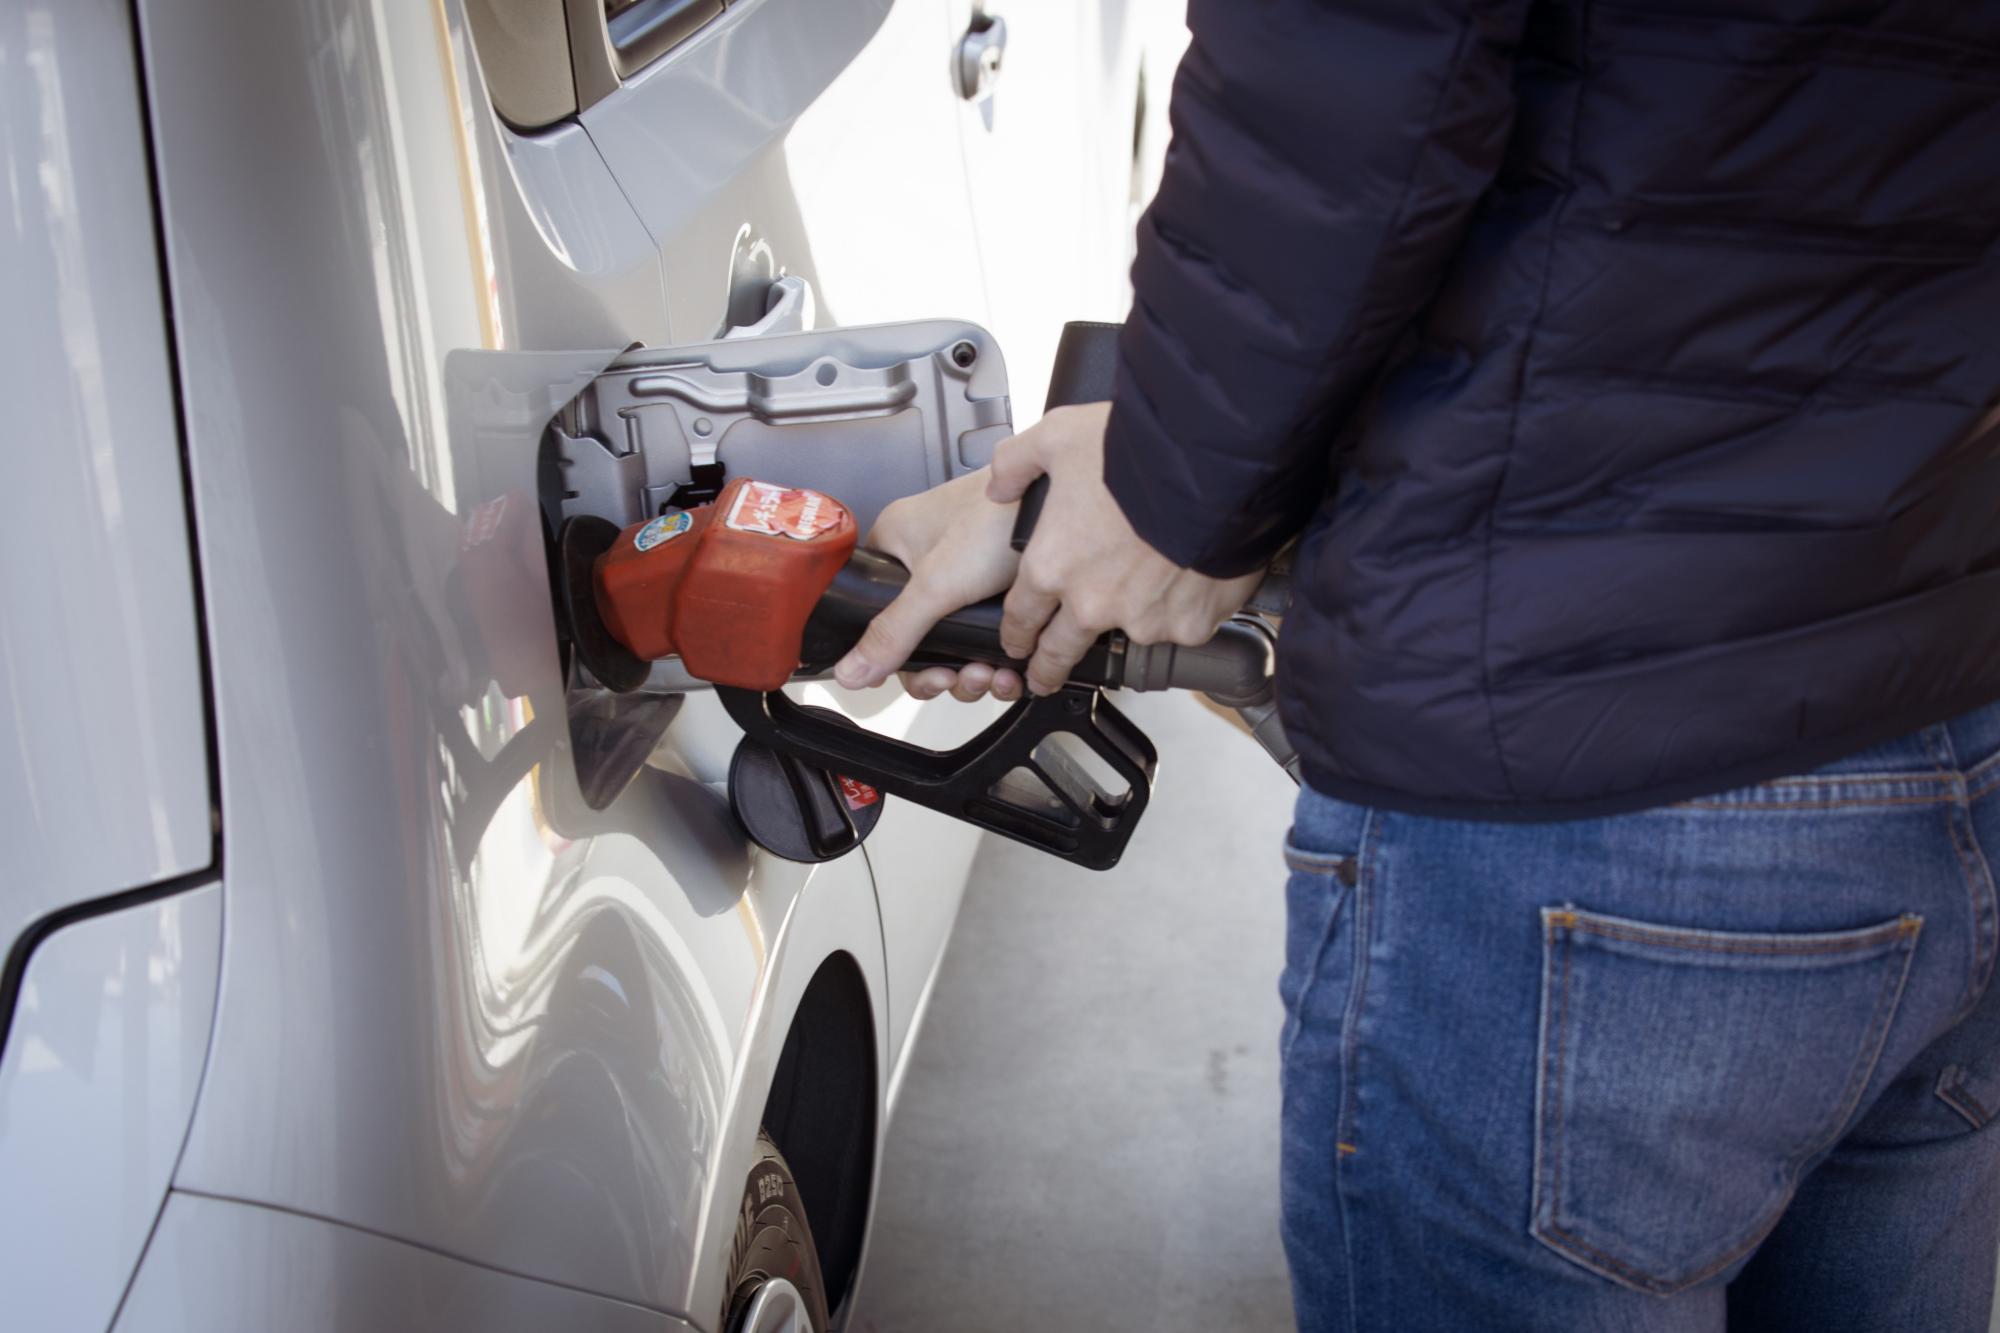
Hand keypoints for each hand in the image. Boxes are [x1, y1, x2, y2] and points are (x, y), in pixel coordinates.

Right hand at [831, 469, 1026, 700]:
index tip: (925, 675)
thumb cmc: (1000, 516)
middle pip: (919, 640)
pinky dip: (998, 662)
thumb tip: (851, 671)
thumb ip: (893, 632)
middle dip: (944, 671)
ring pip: (956, 645)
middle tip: (962, 677)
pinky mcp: (1000, 588)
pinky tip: (1011, 670)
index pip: (875, 616)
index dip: (896, 658)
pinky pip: (988, 639)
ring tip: (992, 673)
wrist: (1066, 502)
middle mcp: (926, 562)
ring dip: (973, 672)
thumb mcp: (937, 584)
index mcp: (895, 546)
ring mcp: (965, 577)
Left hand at [987, 403, 1263, 695]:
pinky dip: (1182, 609)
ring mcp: (1142, 620)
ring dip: (1130, 621)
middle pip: (1059, 652)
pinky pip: (1181, 627)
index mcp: (1052, 565)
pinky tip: (1188, 579)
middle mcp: (1091, 603)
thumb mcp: (1056, 437)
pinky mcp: (1187, 625)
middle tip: (1045, 677)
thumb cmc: (1135, 451)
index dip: (1015, 633)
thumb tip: (999, 485)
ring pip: (1128, 635)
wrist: (1210, 467)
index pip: (1020, 617)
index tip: (1017, 642)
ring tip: (1146, 594)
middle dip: (1048, 669)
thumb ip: (1017, 464)